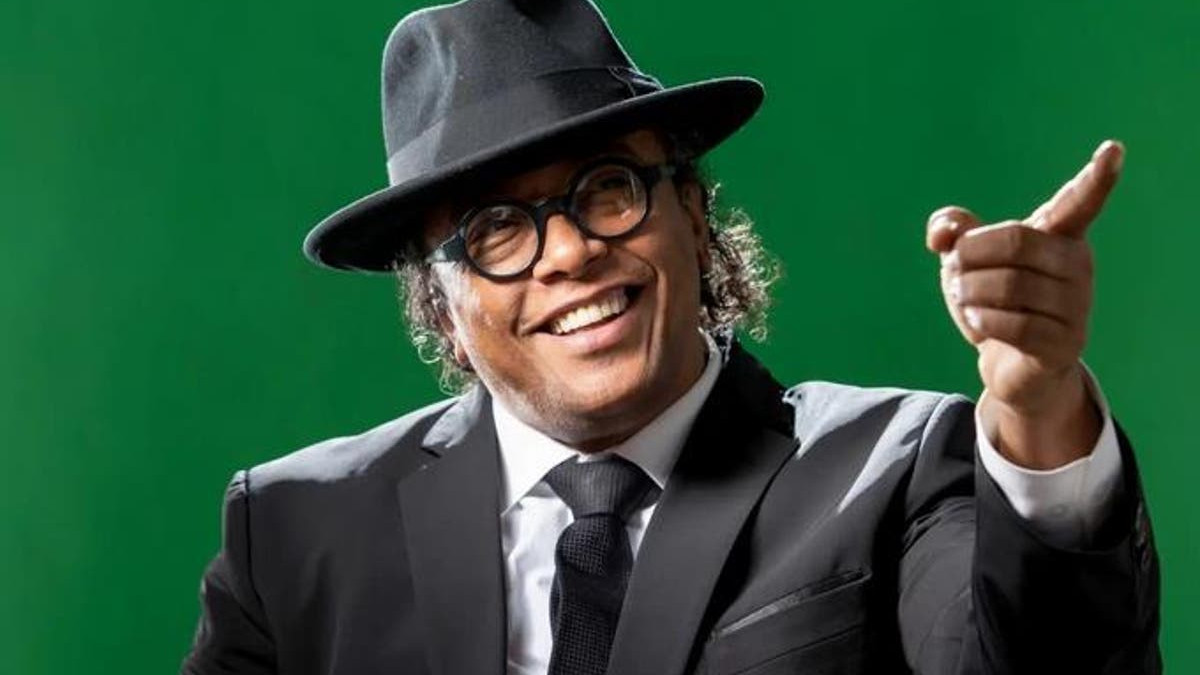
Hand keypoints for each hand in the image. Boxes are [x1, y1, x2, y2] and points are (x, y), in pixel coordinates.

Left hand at [925, 140, 1123, 468]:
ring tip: (965, 298)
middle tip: (955, 271)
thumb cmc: (993, 300)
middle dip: (970, 256)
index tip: (1113, 149)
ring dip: (970, 291)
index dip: (1096, 177)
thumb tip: (943, 233)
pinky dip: (981, 321)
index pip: (1080, 202)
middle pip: (1014, 242)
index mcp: (1060, 235)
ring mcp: (1076, 305)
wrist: (1011, 365)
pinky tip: (977, 322)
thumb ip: (952, 231)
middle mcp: (1078, 264)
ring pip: (1009, 285)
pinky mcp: (1064, 342)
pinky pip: (1013, 324)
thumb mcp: (967, 261)